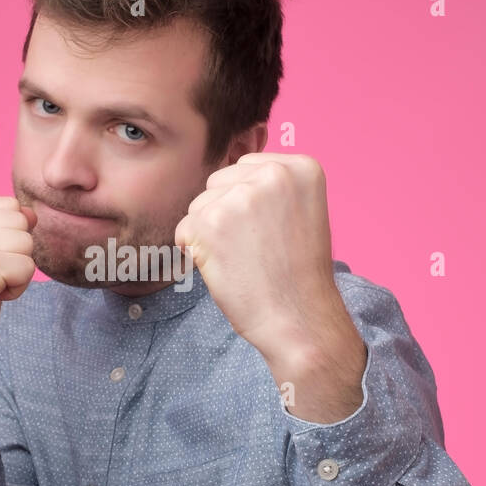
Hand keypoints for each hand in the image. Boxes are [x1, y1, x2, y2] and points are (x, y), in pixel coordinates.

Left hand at [173, 152, 344, 361]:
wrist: (300, 319)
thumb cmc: (298, 273)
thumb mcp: (301, 211)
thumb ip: (269, 186)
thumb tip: (225, 177)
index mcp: (301, 167)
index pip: (245, 168)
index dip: (247, 205)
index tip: (271, 232)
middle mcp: (273, 174)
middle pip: (218, 182)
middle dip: (226, 215)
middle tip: (256, 249)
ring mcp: (240, 196)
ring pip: (199, 205)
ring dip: (210, 234)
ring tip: (244, 259)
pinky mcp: (210, 222)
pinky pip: (184, 229)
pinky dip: (196, 252)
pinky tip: (227, 268)